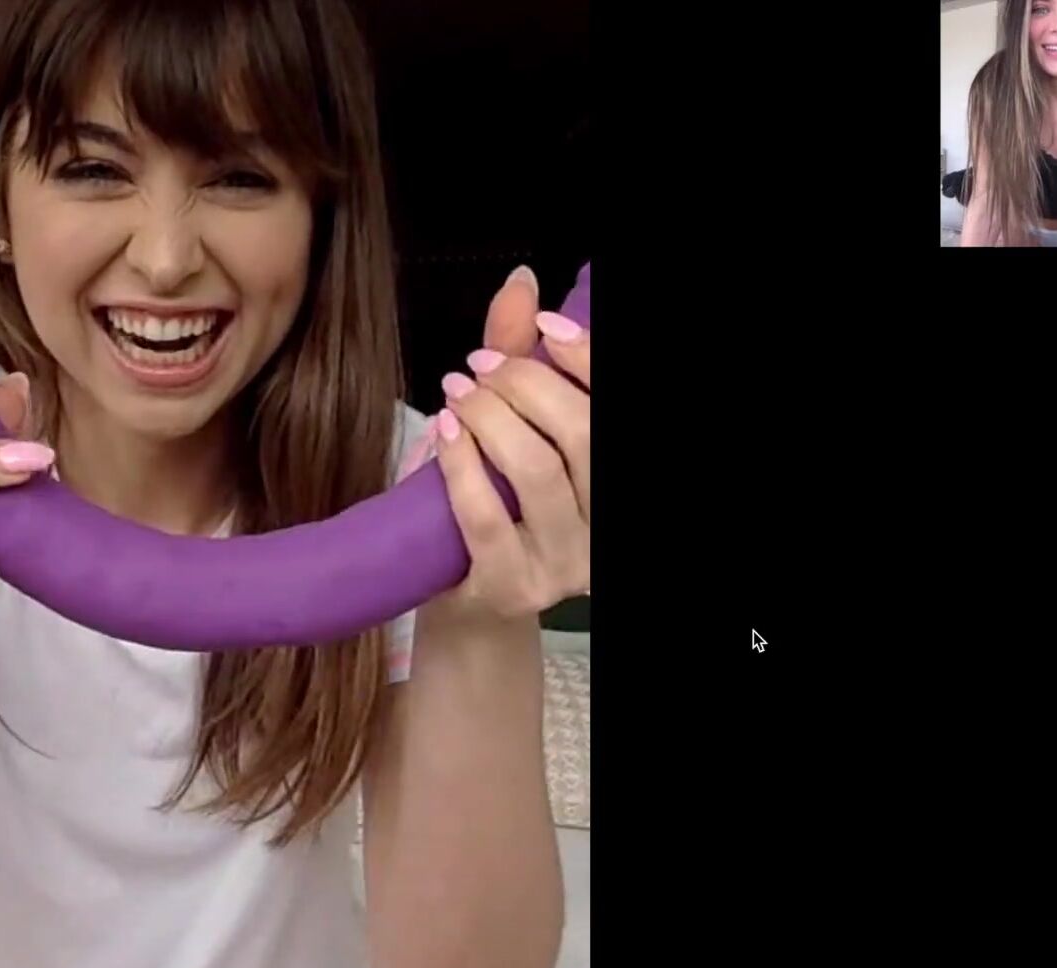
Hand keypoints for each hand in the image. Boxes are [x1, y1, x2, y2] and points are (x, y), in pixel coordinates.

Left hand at [432, 267, 590, 621]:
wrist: (469, 596)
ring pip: (537, 471)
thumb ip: (520, 360)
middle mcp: (604, 526)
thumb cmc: (498, 503)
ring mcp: (566, 564)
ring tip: (457, 394)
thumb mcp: (512, 428)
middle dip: (525, 384)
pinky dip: (461, 464)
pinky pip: (487, 516)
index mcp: (610, 479)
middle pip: (581, 432)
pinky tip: (445, 431)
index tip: (545, 327)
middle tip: (477, 367)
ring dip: (490, 418)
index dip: (587, 358)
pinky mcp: (516, 587)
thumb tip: (521, 282)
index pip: (611, 411)